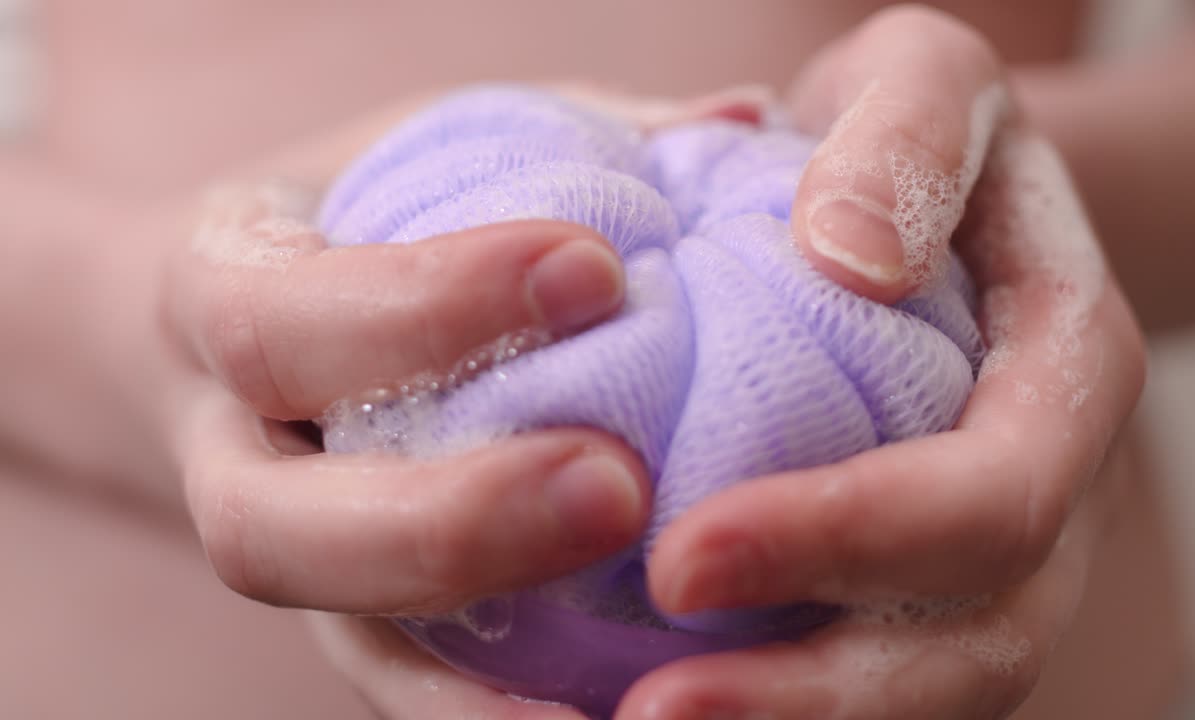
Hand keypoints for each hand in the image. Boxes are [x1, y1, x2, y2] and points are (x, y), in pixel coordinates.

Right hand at [158, 87, 778, 718]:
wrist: (242, 321)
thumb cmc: (362, 212)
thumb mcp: (436, 142)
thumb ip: (576, 135)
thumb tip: (745, 117)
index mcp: (223, 296)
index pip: (288, 316)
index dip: (426, 306)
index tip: (595, 267)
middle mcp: (229, 449)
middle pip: (278, 526)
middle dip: (449, 516)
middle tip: (615, 482)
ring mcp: (285, 551)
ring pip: (340, 635)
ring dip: (475, 666)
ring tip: (640, 661)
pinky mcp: (345, 619)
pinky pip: (401, 690)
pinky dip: (493, 718)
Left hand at [617, 8, 1146, 718]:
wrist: (927, 187)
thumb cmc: (915, 133)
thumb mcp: (927, 76)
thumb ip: (907, 140)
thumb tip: (850, 257)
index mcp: (1066, 378)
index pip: (989, 498)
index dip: (849, 541)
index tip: (683, 556)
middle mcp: (1048, 492)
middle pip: (977, 642)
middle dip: (816, 691)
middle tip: (652, 707)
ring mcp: (992, 552)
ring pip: (933, 693)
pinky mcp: (922, 580)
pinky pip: (872, 676)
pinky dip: (782, 703)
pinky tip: (650, 697)